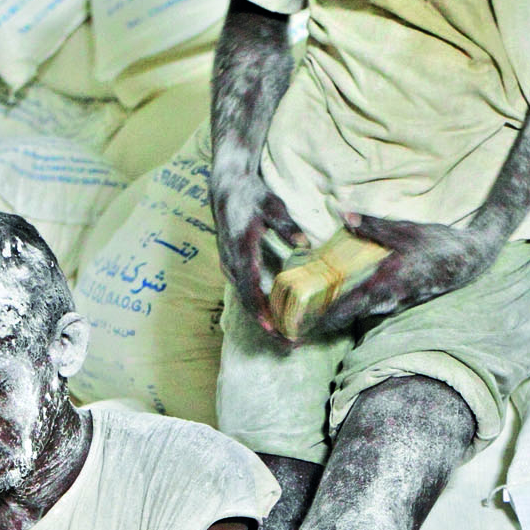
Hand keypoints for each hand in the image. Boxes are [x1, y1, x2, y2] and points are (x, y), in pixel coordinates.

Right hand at [213, 171, 305, 343]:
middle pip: (245, 300)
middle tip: (287, 343)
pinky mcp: (230, 265)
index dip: (259, 309)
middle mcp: (230, 261)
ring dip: (262, 319)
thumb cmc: (251, 194)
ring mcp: (228, 264)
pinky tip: (274, 318)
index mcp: (240, 248)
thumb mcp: (271, 204)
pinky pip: (243, 291)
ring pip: (243, 299)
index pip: (248, 285)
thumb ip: (286, 226)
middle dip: (266, 325)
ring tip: (284, 337)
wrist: (225, 186)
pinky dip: (257, 307)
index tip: (271, 328)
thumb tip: (304, 245)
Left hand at [322, 210, 504, 334]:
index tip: (304, 327)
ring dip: (336, 316)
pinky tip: (338, 300)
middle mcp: (389, 300)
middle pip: (350, 316)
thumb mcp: (405, 231)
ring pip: (360, 313)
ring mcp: (394, 304)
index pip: (350, 306)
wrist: (467, 261)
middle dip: (324, 322)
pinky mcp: (399, 302)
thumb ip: (373, 227)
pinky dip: (352, 307)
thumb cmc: (436, 244)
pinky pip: (370, 307)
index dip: (326, 318)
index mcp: (387, 283)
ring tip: (310, 317)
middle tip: (297, 328)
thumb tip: (344, 215)